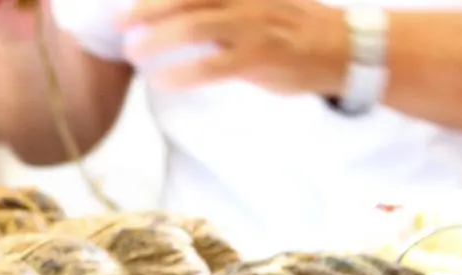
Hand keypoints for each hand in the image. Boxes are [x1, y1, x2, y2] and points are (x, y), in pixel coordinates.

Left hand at [119, 0, 348, 94]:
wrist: (343, 45)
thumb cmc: (291, 24)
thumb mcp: (256, 1)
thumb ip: (219, 2)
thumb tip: (175, 7)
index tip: (123, 1)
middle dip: (146, 7)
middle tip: (118, 21)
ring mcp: (254, 26)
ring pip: (196, 25)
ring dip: (157, 38)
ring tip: (133, 51)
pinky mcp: (261, 58)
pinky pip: (214, 65)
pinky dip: (183, 72)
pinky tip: (163, 80)